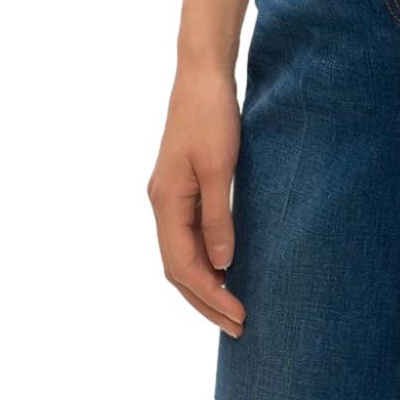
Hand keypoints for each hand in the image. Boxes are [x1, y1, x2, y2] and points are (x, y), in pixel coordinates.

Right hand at [148, 67, 246, 337]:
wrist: (202, 74)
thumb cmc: (211, 113)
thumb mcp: (219, 165)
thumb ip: (217, 215)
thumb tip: (221, 264)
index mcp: (165, 201)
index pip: (183, 266)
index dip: (210, 295)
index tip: (238, 315)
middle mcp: (161, 203)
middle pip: (178, 268)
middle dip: (206, 300)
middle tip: (238, 325)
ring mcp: (169, 195)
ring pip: (181, 254)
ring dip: (204, 284)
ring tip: (230, 308)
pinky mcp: (181, 185)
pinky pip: (187, 235)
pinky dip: (203, 259)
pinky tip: (223, 267)